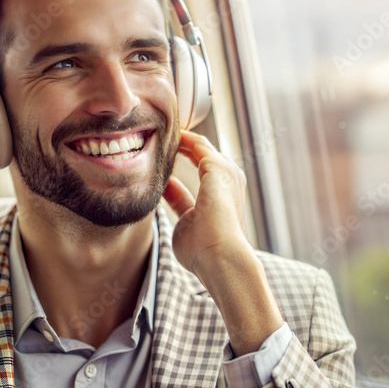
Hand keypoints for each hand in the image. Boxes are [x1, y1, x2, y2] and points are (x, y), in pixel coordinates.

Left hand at [163, 131, 283, 353]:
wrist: (221, 257)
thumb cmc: (203, 251)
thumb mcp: (185, 223)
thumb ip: (179, 203)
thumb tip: (165, 188)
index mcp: (222, 197)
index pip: (201, 174)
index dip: (183, 164)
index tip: (162, 158)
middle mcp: (228, 182)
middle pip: (204, 156)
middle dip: (183, 146)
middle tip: (160, 138)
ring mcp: (225, 174)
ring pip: (202, 147)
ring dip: (182, 138)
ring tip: (160, 130)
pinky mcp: (218, 167)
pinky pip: (198, 144)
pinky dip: (182, 138)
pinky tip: (164, 134)